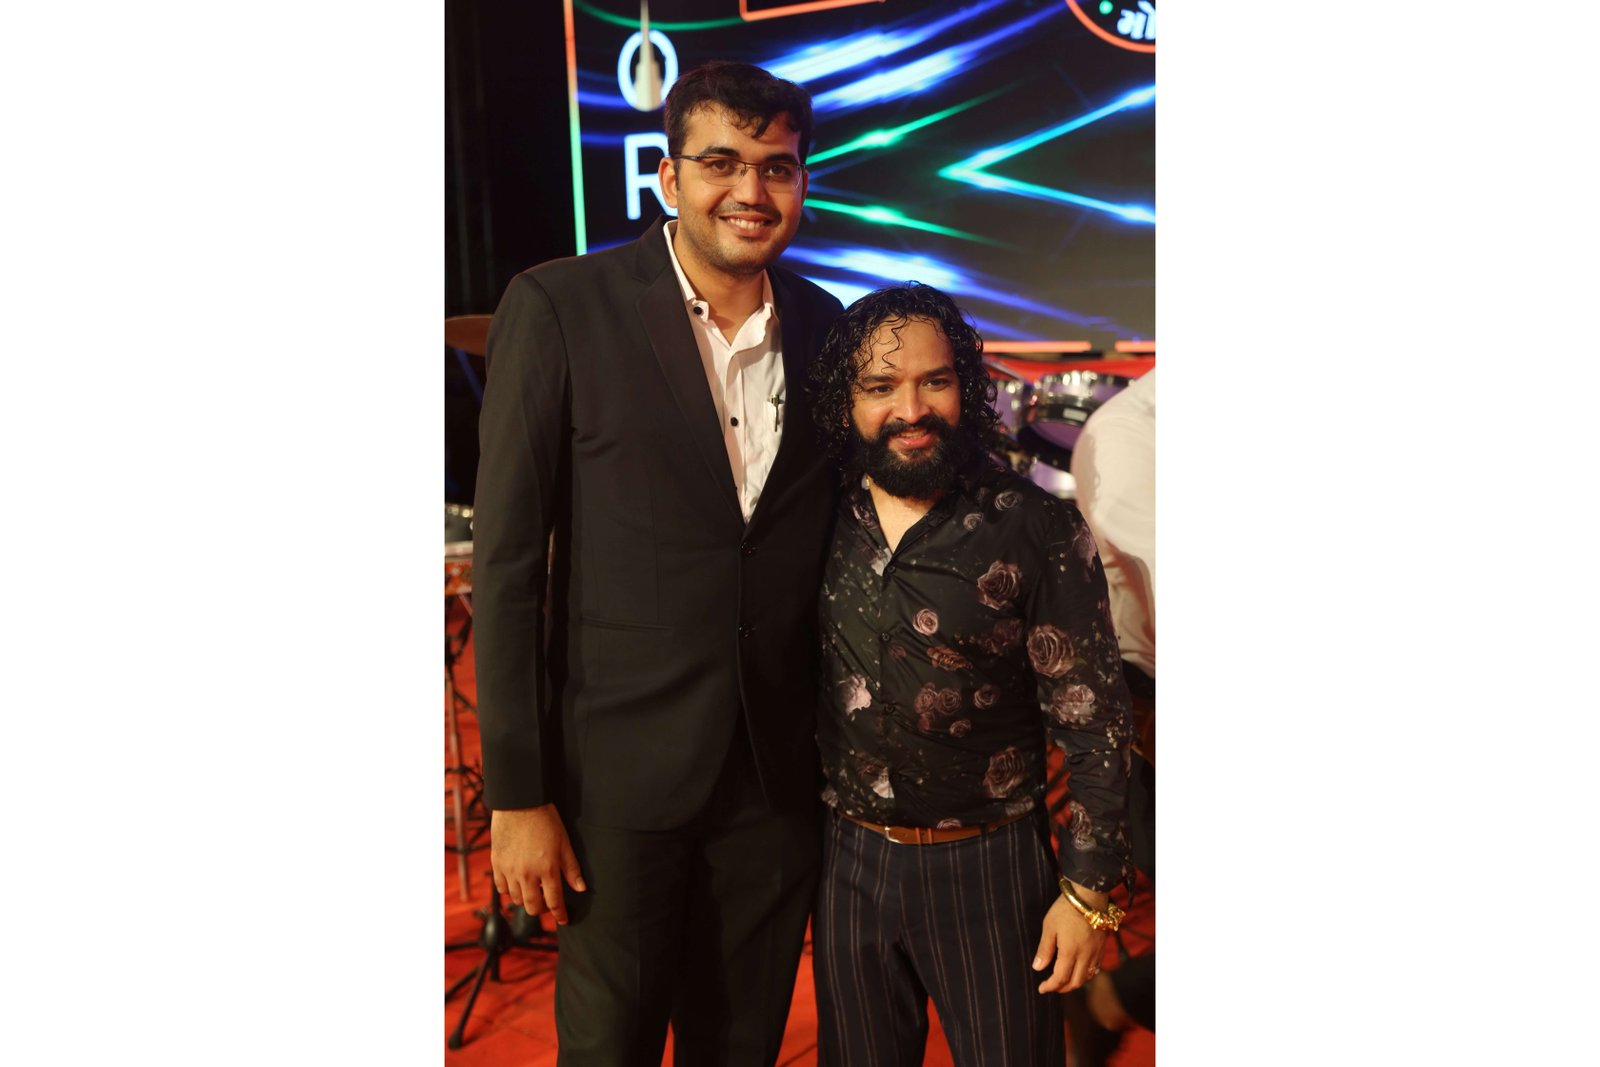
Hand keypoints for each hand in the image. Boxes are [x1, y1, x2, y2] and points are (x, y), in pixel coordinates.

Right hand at [490, 804, 585, 924]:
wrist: (519, 804)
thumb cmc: (545, 820)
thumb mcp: (564, 843)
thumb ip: (571, 868)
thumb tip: (581, 888)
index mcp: (547, 869)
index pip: (554, 901)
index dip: (560, 914)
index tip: (563, 919)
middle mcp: (527, 874)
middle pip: (533, 907)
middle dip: (542, 910)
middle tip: (548, 904)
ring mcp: (509, 871)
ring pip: (517, 900)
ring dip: (527, 900)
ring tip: (533, 890)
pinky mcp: (496, 865)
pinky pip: (501, 889)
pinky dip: (510, 890)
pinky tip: (517, 883)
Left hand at [1032, 894, 1108, 993]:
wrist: (1089, 895)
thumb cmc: (1065, 909)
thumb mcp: (1049, 926)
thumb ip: (1044, 949)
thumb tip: (1037, 968)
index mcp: (1070, 952)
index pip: (1060, 978)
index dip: (1050, 986)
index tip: (1041, 988)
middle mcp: (1085, 955)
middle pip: (1076, 982)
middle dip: (1062, 988)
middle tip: (1052, 986)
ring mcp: (1096, 952)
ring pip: (1087, 977)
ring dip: (1075, 983)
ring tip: (1064, 980)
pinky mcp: (1102, 946)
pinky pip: (1096, 967)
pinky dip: (1087, 974)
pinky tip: (1079, 970)